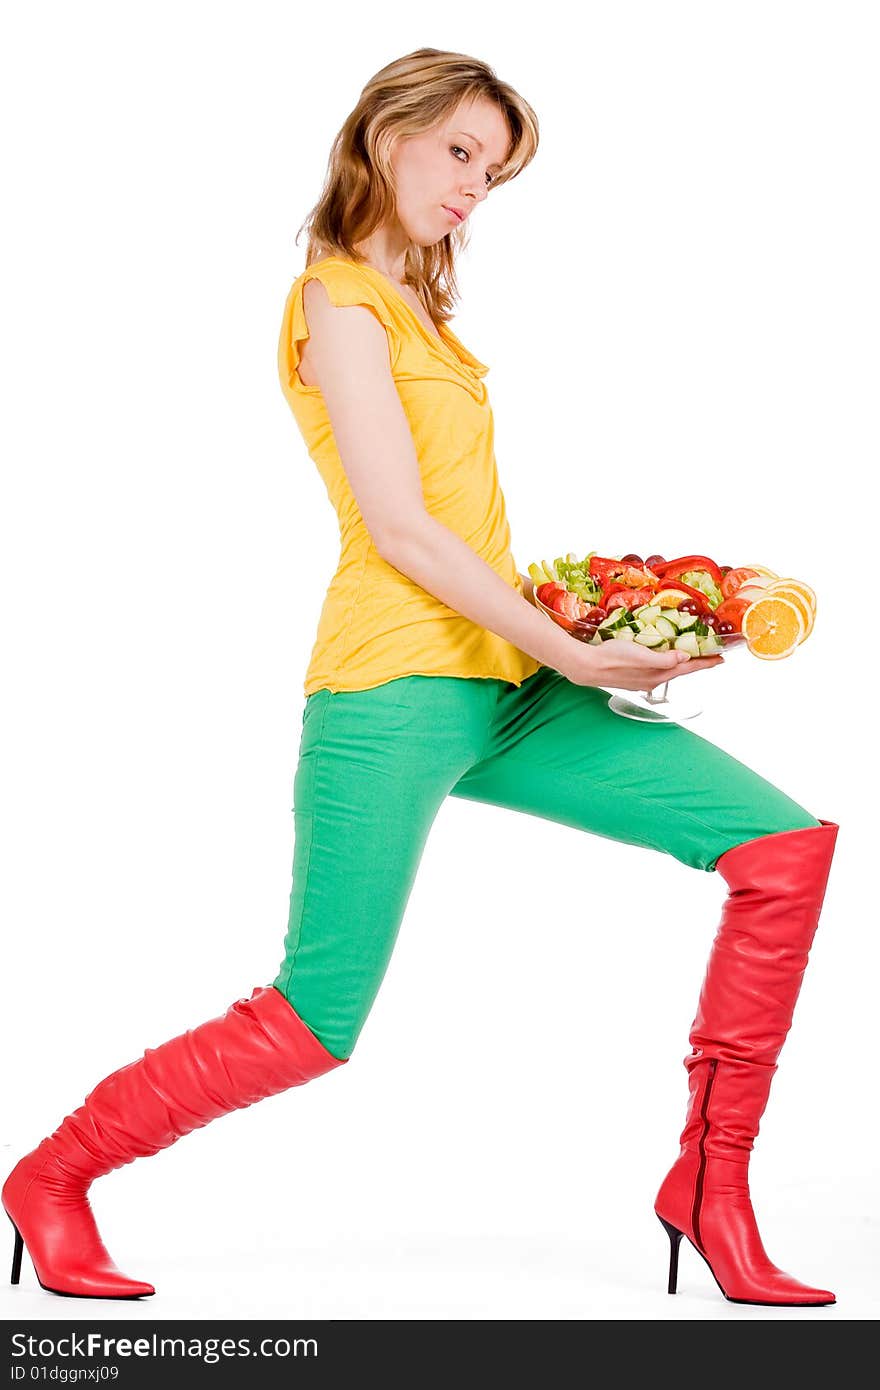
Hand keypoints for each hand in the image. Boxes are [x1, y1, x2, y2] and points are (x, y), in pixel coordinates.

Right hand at [560, 639, 724, 691]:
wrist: (587, 667)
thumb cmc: (611, 658)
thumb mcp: (639, 654)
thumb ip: (663, 658)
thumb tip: (685, 658)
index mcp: (658, 674)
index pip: (689, 668)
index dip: (706, 662)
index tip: (722, 658)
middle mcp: (654, 680)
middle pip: (682, 670)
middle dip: (697, 662)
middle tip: (710, 654)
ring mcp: (643, 680)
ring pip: (670, 671)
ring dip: (682, 663)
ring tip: (691, 654)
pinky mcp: (634, 677)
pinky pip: (658, 670)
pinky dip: (667, 663)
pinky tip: (664, 657)